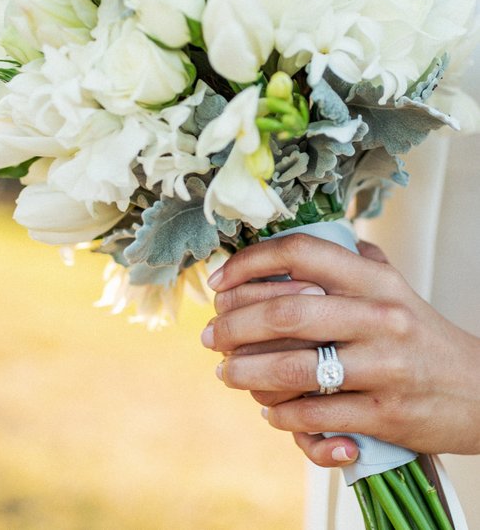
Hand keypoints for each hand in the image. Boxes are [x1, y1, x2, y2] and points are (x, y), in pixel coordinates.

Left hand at [201, 234, 479, 467]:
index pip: (302, 253)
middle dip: (233, 325)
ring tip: (227, 373)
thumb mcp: (394, 287)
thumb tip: (297, 247)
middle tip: (210, 336)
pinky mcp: (384, 414)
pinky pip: (314, 415)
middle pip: (286, 313)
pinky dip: (281, 415)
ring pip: (293, 369)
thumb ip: (353, 260)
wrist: (479, 390)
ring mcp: (382, 367)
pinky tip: (268, 410)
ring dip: (245, 373)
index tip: (220, 281)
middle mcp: (379, 317)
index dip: (250, 262)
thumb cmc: (422, 335)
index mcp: (375, 280)